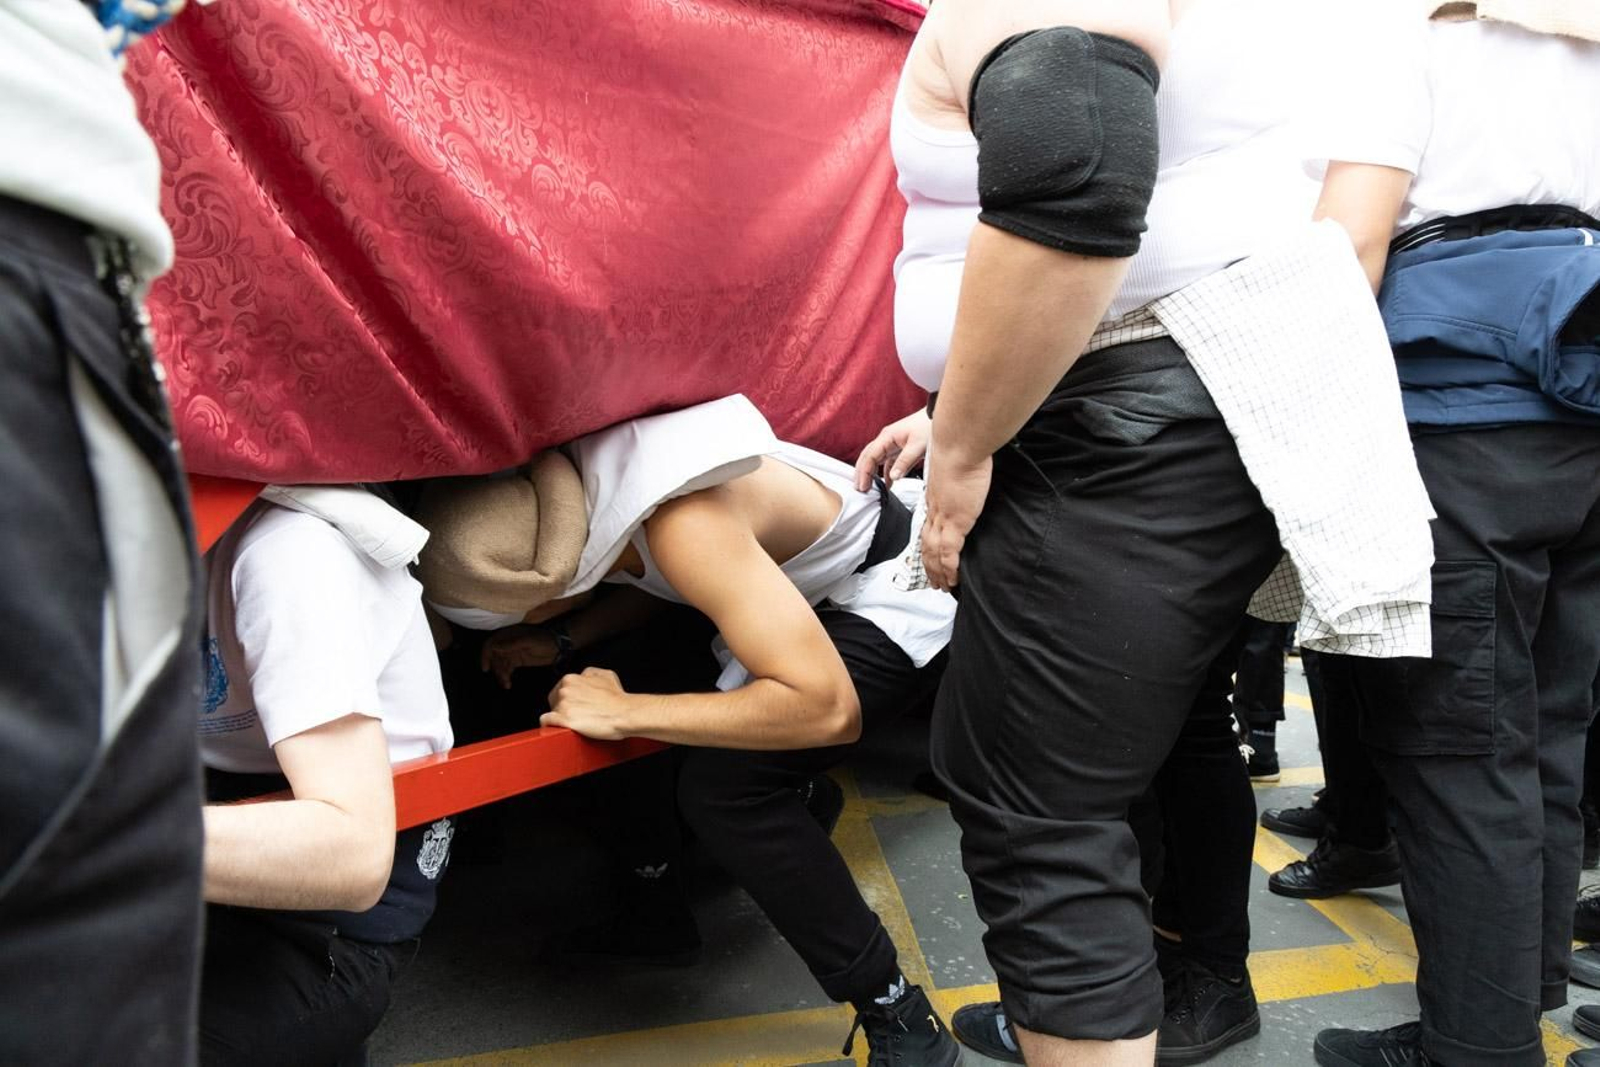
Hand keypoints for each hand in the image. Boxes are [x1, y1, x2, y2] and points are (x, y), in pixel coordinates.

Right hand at [480, 625, 559, 689]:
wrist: (558, 647)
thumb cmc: (544, 640)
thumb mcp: (529, 641)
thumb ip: (512, 644)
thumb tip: (495, 647)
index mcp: (509, 635)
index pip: (492, 643)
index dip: (486, 654)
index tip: (486, 668)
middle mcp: (508, 643)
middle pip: (494, 656)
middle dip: (496, 668)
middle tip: (502, 678)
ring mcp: (513, 652)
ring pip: (501, 664)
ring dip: (501, 674)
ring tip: (506, 684)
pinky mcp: (518, 660)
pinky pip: (507, 669)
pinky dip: (506, 676)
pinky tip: (507, 684)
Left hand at [541, 668, 634, 740]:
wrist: (625, 714)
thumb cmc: (618, 699)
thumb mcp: (606, 675)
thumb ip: (590, 673)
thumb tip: (584, 676)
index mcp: (571, 679)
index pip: (558, 690)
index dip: (567, 700)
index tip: (575, 706)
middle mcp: (564, 690)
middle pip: (553, 701)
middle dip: (563, 708)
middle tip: (578, 715)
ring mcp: (563, 705)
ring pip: (551, 713)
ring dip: (561, 718)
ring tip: (577, 723)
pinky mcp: (564, 721)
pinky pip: (547, 723)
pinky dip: (552, 726)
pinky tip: (562, 729)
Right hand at [854, 409, 932, 490]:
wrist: (939, 417)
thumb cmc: (928, 426)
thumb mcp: (917, 446)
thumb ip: (904, 462)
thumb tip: (892, 477)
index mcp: (886, 437)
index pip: (869, 457)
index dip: (864, 473)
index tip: (863, 487)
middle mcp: (885, 440)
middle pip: (867, 458)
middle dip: (861, 474)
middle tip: (859, 491)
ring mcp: (891, 443)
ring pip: (874, 460)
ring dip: (870, 474)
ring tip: (868, 489)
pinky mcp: (898, 448)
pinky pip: (886, 462)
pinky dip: (884, 473)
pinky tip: (887, 484)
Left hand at [921, 451, 991, 590]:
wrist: (959, 446)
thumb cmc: (962, 450)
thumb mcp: (958, 467)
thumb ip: (960, 477)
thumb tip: (968, 479)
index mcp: (935, 499)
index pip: (929, 528)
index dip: (929, 546)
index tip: (932, 558)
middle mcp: (936, 511)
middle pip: (928, 545)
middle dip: (930, 567)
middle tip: (934, 582)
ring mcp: (944, 518)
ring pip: (935, 553)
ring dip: (938, 572)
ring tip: (943, 587)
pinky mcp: (956, 521)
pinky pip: (949, 551)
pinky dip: (949, 568)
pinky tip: (952, 579)